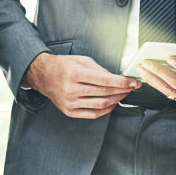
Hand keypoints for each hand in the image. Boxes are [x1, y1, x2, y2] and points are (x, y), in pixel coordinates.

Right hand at [24, 52, 139, 118]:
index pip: (104, 80)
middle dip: (122, 90)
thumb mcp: (81, 60)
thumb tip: (117, 78)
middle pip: (104, 93)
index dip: (121, 82)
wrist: (43, 76)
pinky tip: (112, 103)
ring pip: (101, 104)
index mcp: (74, 73)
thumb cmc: (63, 66)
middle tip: (131, 87)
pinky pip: (93, 114)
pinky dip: (106, 110)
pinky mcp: (69, 111)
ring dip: (116, 100)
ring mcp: (70, 102)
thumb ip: (99, 70)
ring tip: (123, 94)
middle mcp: (71, 89)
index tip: (132, 82)